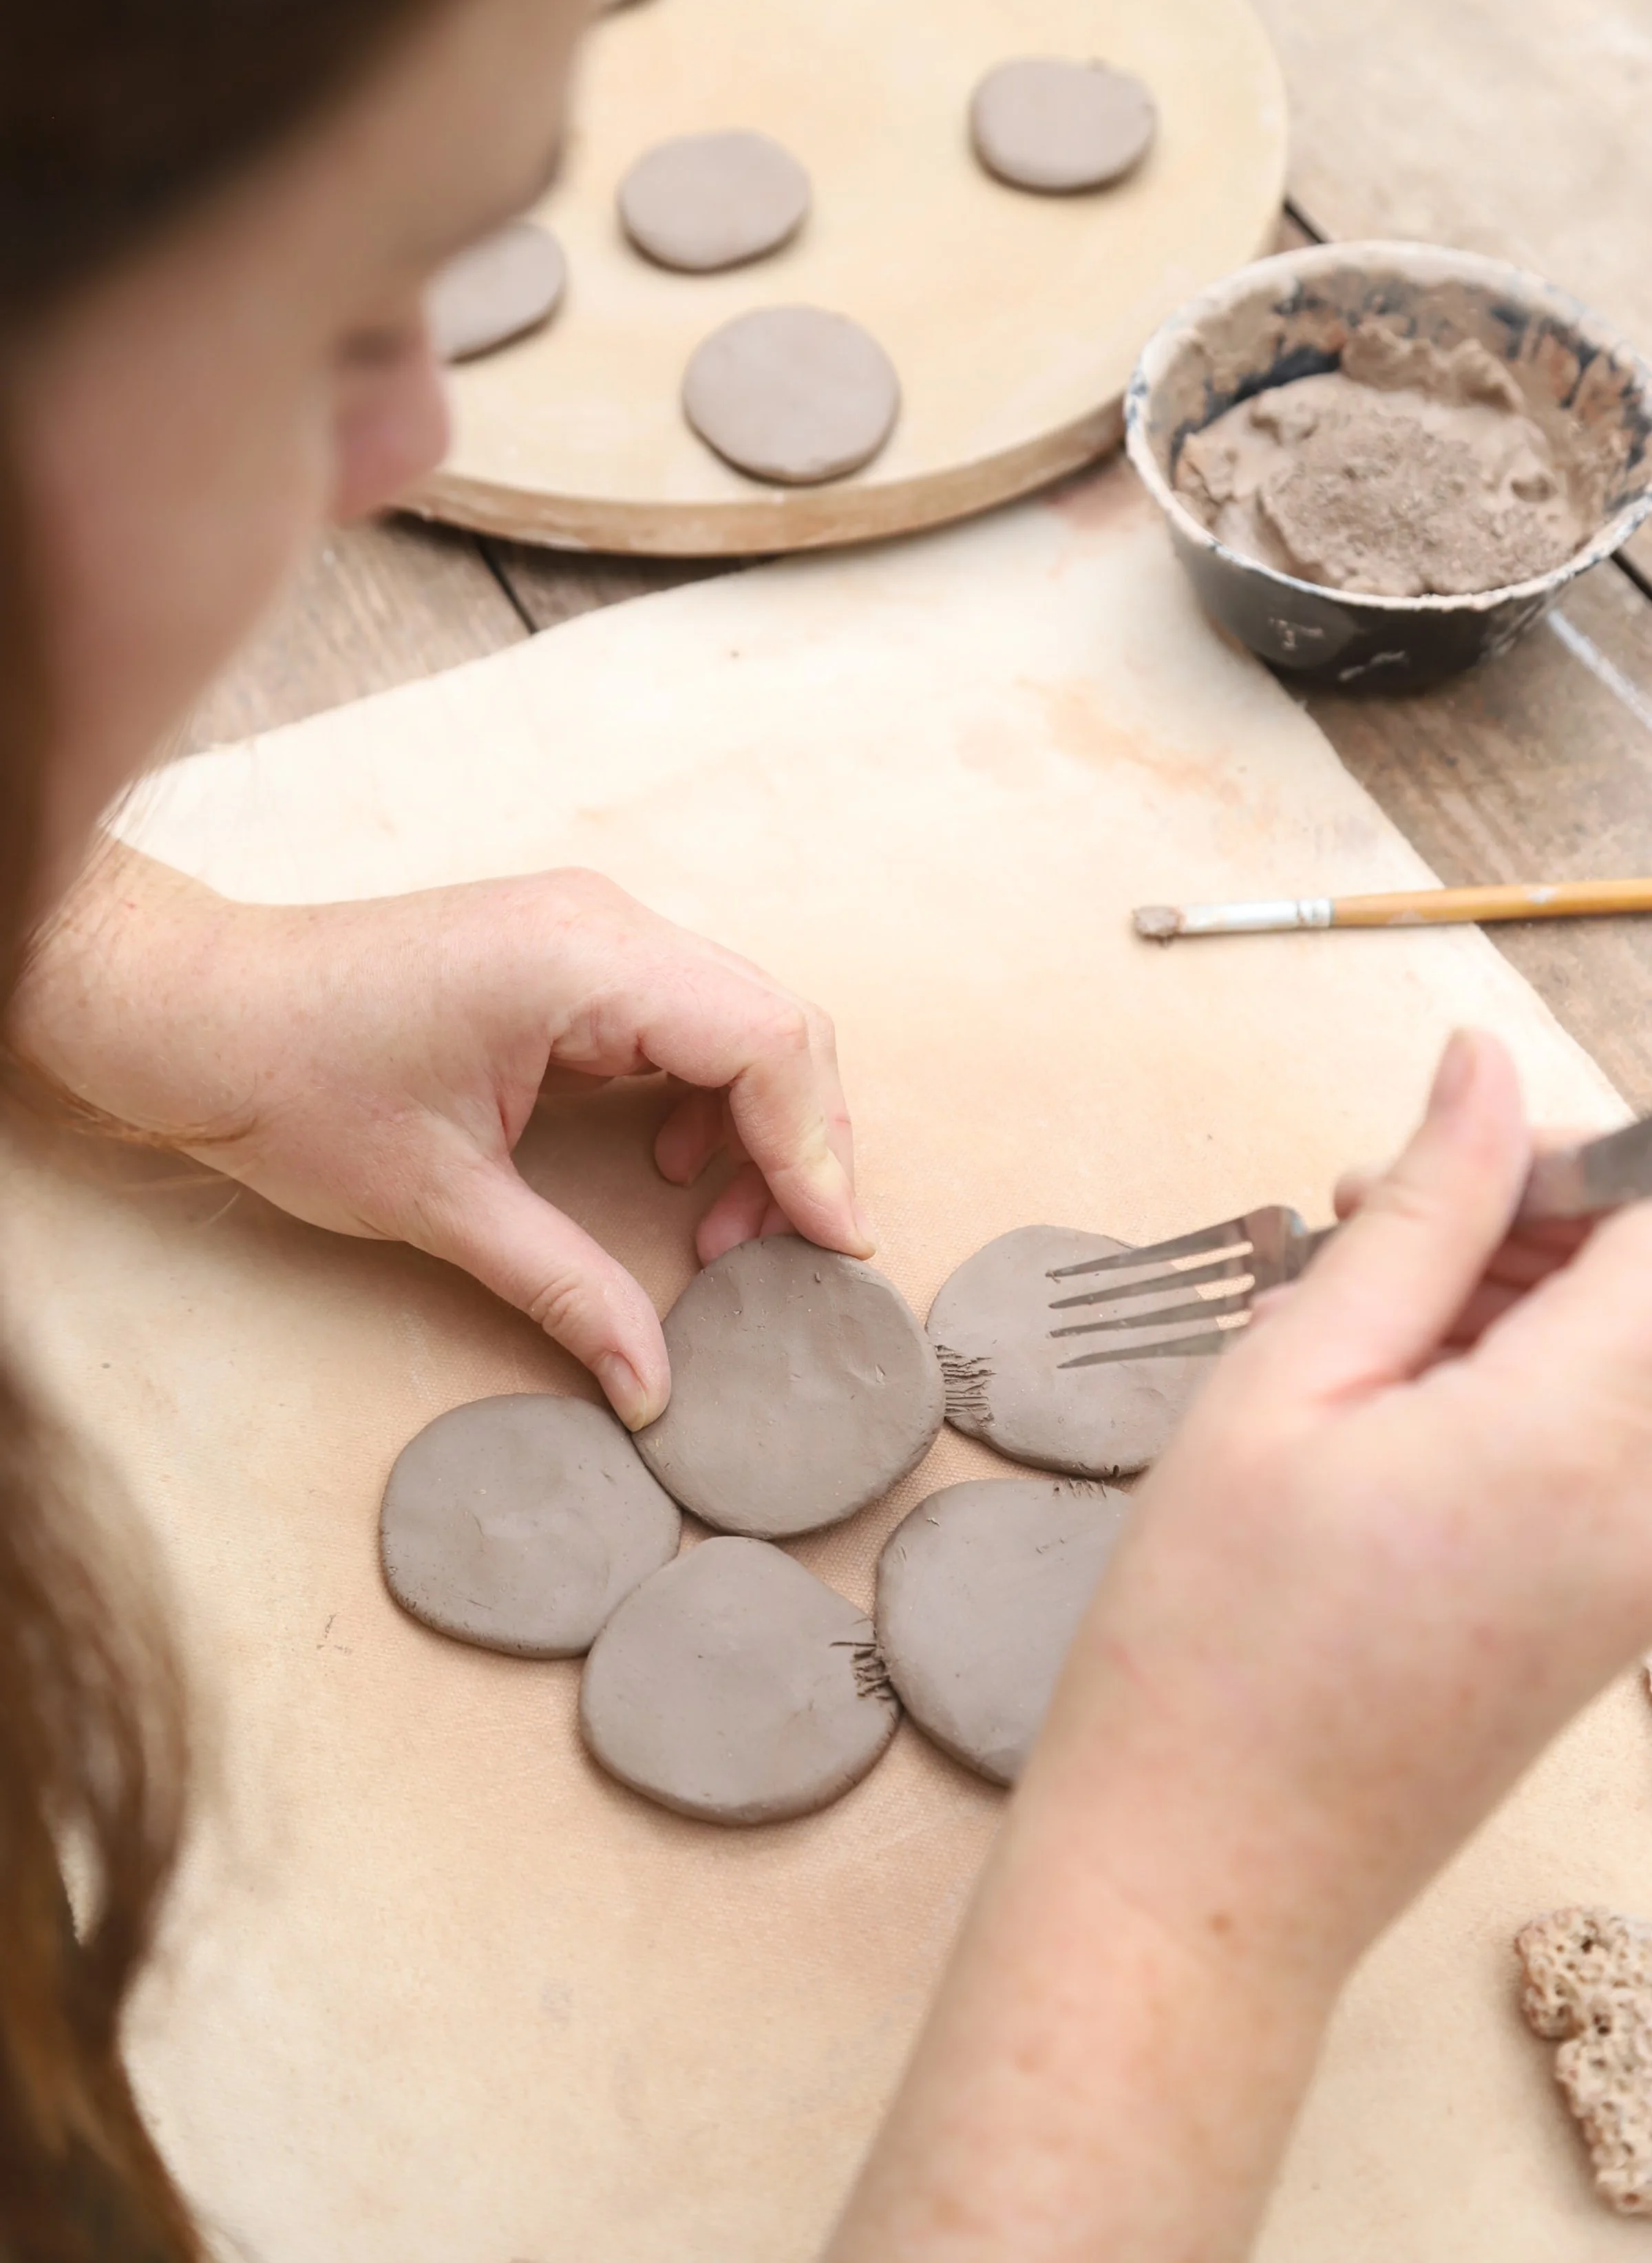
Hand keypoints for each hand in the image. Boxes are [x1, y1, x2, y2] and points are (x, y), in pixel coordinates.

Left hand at [12, 844, 870, 1427]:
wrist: (189, 1010)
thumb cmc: (292, 1085)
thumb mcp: (441, 1206)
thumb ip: (569, 1290)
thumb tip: (654, 1391)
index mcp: (581, 961)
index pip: (765, 1039)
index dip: (817, 1148)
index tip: (833, 1247)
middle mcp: (602, 923)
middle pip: (772, 1021)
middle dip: (799, 1142)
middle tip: (784, 1254)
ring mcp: (584, 929)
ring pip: (735, 1017)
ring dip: (753, 1123)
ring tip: (717, 1230)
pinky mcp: (562, 954)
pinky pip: (680, 1016)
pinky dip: (702, 1096)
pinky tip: (667, 1169)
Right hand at [830, 1031, 1651, 2262]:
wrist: (1212, 1873)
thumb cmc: (1214, 1631)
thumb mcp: (1291, 1378)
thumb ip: (1417, 1210)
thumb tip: (1482, 1065)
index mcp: (1585, 1437)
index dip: (1570, 1154)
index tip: (1440, 1159)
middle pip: (1651, 1293)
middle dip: (1533, 1219)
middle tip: (1360, 1217)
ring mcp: (1645, 1575)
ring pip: (1627, 1363)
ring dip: (1516, 1299)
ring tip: (1346, 1316)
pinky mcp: (1615, 1616)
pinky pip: (1608, 1446)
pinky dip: (1519, 1386)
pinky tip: (1382, 1399)